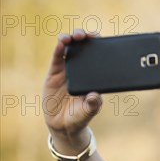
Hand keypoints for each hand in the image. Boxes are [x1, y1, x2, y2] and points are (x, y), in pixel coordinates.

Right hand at [43, 29, 102, 148]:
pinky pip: (57, 57)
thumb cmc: (80, 117)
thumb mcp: (89, 111)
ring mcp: (68, 70)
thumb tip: (95, 95)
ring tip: (74, 36)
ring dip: (72, 39)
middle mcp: (82, 70)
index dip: (101, 45)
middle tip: (89, 35)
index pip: (99, 57)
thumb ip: (93, 104)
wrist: (63, 125)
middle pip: (85, 48)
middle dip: (87, 37)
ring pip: (71, 49)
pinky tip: (62, 42)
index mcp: (94, 77)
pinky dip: (59, 48)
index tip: (104, 39)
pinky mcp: (55, 73)